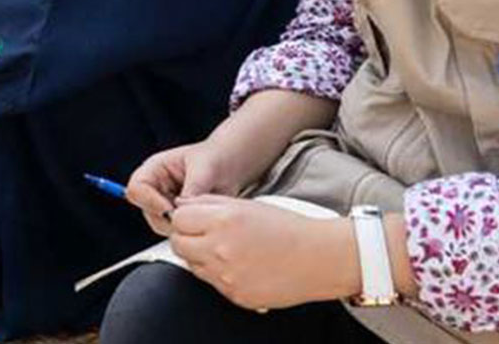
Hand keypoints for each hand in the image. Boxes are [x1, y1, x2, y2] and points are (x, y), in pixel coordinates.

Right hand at [127, 139, 249, 234]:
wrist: (231, 165)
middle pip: (147, 210)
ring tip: (201, 214)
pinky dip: (189, 228)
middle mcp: (156, 187)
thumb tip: (183, 209)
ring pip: (160, 223)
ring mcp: (165, 203)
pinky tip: (203, 217)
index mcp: (155, 168)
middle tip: (190, 216)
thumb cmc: (215, 157)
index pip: (137, 188)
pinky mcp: (177, 216)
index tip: (169, 208)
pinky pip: (176, 229)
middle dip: (167, 217)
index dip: (149, 200)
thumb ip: (193, 189)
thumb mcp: (205, 168)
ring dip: (180, 224)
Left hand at [169, 195, 359, 309]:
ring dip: (201, 257)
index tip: (192, 219)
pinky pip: (212, 283)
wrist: (320, 257)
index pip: (178, 219)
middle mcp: (220, 248)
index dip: (184, 217)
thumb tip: (183, 205)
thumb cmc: (288, 228)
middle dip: (187, 237)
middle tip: (204, 234)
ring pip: (191, 265)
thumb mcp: (246, 203)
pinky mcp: (235, 295)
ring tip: (227, 249)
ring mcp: (227, 275)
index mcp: (223, 220)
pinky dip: (218, 274)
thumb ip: (209, 202)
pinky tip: (239, 264)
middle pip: (178, 244)